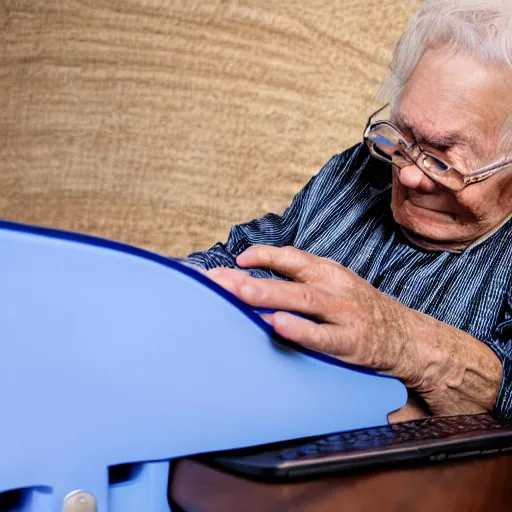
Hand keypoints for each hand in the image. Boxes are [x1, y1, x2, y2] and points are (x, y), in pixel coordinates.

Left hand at [207, 245, 421, 383]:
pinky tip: (277, 325)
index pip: (292, 257)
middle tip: (221, 281)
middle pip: (290, 280)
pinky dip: (299, 330)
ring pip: (304, 302)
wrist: (406, 336)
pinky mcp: (350, 342)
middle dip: (253, 279)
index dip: (265, 255)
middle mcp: (334, 289)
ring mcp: (343, 315)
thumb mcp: (334, 285)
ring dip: (271, 296)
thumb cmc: (359, 309)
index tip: (239, 259)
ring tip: (243, 293)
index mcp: (328, 272)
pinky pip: (322, 336)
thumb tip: (254, 279)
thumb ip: (300, 280)